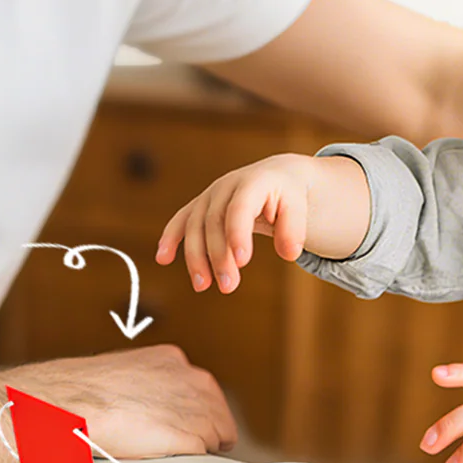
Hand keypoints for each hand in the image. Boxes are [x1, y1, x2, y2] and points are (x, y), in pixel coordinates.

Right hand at [1, 345, 236, 459]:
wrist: (70, 403)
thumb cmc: (84, 390)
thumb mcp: (125, 373)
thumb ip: (148, 385)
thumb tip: (150, 402)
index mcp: (174, 360)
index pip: (205, 391)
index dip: (197, 412)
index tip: (187, 423)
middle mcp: (191, 379)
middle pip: (218, 413)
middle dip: (206, 430)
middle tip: (190, 446)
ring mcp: (194, 408)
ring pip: (216, 436)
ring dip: (200, 448)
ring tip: (177, 456)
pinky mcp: (189, 436)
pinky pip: (203, 455)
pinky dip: (192, 462)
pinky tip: (172, 462)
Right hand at [155, 153, 370, 290]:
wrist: (276, 176)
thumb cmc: (289, 196)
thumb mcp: (299, 207)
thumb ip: (295, 229)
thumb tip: (289, 254)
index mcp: (254, 182)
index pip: (240, 208)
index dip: (238, 234)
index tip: (242, 262)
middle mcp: (227, 186)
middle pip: (215, 222)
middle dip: (218, 255)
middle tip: (228, 287)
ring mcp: (210, 195)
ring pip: (195, 225)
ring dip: (195, 257)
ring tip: (203, 286)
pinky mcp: (201, 205)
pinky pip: (181, 220)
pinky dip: (170, 238)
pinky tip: (163, 259)